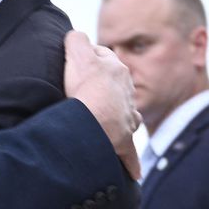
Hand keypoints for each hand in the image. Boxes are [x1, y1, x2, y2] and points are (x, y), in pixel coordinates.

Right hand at [62, 31, 142, 179]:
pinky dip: (130, 162)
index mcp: (116, 70)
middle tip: (84, 94)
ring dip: (119, 119)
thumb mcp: (77, 54)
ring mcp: (127, 118)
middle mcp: (126, 93)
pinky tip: (133, 172)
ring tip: (107, 126)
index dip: (88, 60)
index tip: (74, 67)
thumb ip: (77, 40)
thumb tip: (75, 35)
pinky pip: (129, 153)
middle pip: (115, 85)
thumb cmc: (86, 89)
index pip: (103, 58)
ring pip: (126, 115)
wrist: (94, 123)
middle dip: (105, 88)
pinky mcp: (124, 141)